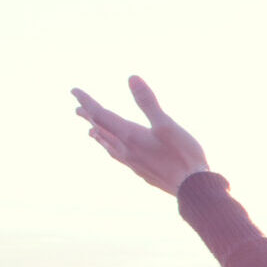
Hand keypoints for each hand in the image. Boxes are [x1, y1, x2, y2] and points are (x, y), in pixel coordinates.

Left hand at [71, 76, 210, 194]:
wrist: (192, 188)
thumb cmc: (183, 155)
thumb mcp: (166, 124)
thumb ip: (148, 102)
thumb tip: (131, 78)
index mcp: (129, 136)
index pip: (101, 115)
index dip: (87, 101)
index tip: (74, 91)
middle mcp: (126, 150)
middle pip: (101, 131)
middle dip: (89, 118)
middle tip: (77, 109)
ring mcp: (134, 163)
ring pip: (109, 147)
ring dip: (99, 137)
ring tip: (91, 133)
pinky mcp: (143, 173)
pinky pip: (120, 158)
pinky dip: (112, 150)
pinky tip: (119, 154)